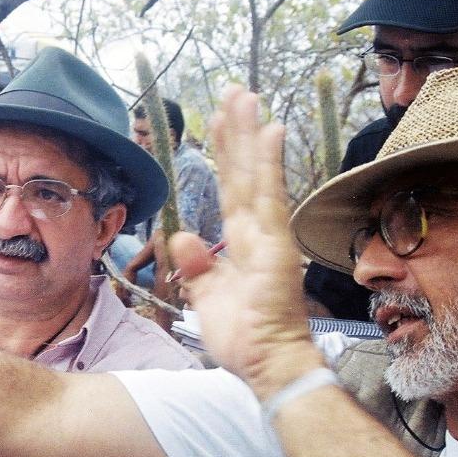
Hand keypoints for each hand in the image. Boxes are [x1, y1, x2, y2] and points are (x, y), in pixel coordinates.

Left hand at [167, 87, 322, 397]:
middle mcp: (258, 232)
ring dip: (248, 134)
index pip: (230, 190)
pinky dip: (268, 163)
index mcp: (240, 243)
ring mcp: (269, 236)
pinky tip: (269, 130)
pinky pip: (269, 196)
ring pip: (254, 175)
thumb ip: (196, 266)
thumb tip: (182, 237)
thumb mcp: (206, 298)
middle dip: (236, 131)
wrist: (267, 365)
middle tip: (234, 91)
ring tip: (244, 96)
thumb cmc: (242, 338)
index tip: (220, 122)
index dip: (226, 156)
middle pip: (243, 173)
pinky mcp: (275, 246)